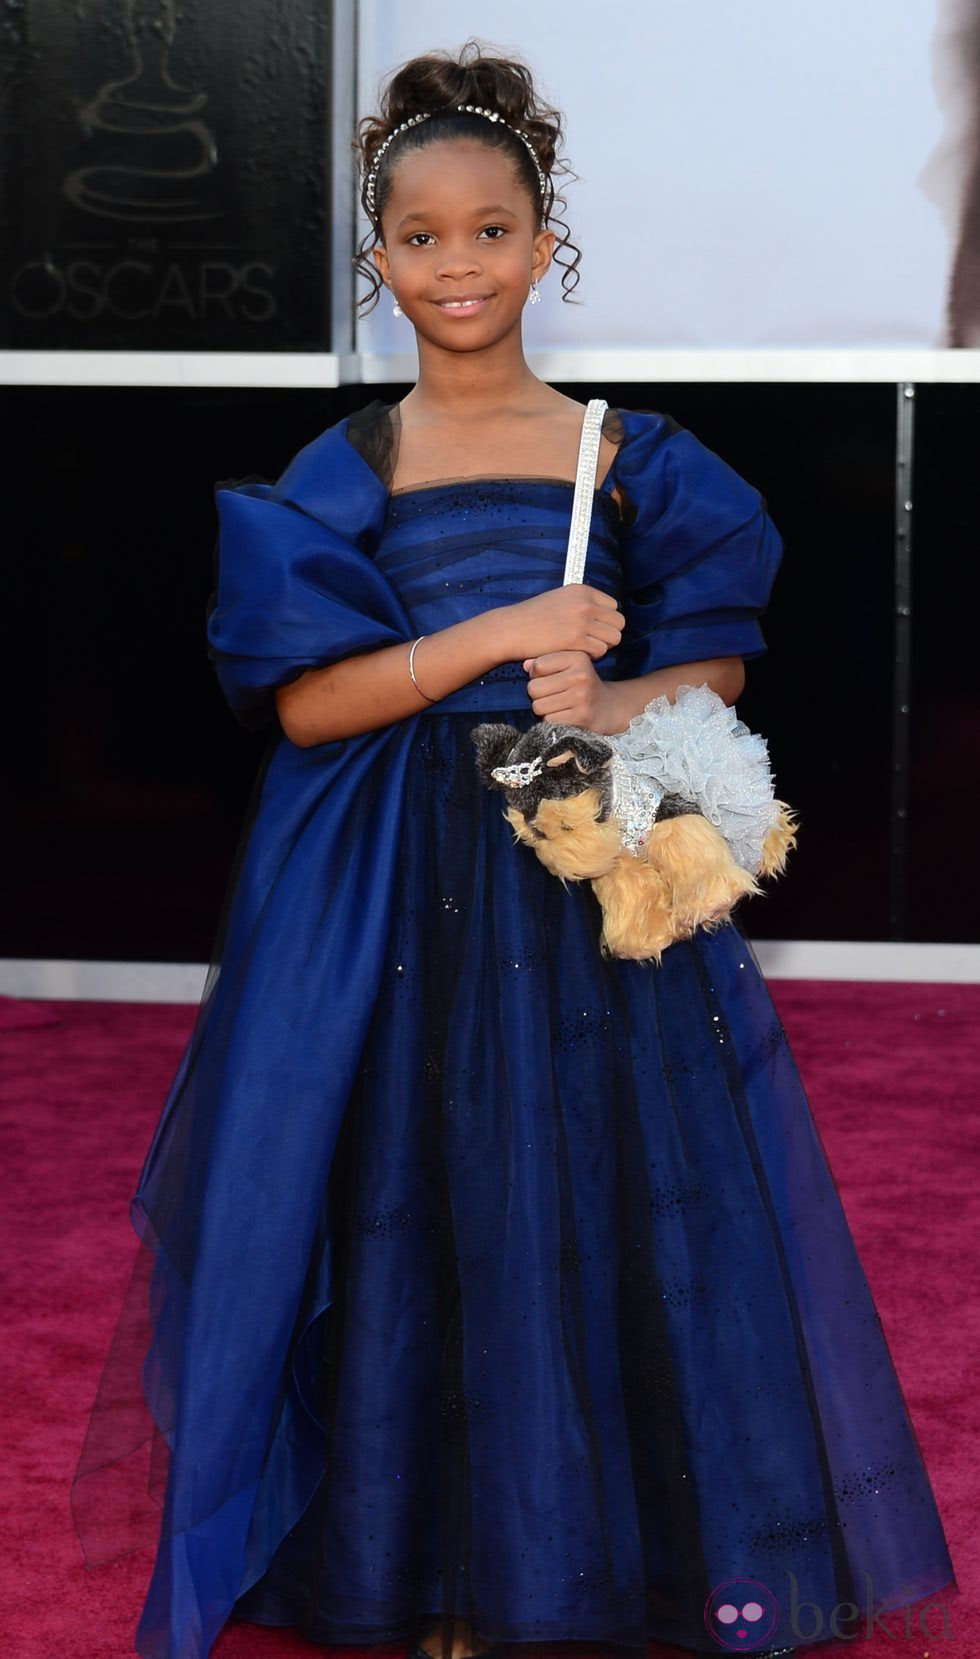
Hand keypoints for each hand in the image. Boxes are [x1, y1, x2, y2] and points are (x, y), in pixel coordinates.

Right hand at [502, 584, 624, 661]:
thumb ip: (582, 603)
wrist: (511, 629)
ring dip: (602, 646)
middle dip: (608, 634)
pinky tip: (576, 653)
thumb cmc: (533, 618)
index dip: (605, 621)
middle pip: (619, 623)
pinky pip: (600, 651)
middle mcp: (585, 603)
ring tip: (584, 648)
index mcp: (582, 591)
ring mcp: (581, 621)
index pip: (614, 607)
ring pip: (613, 638)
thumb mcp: (560, 599)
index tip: (592, 629)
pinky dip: (591, 656)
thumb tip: (604, 615)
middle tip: (591, 642)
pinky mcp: (575, 639)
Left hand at [522, 650, 625, 732]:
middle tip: (552, 695)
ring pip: (538, 706)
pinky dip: (551, 721)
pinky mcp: (581, 717)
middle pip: (534, 688)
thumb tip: (526, 666)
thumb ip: (545, 662)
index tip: (549, 678)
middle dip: (537, 694)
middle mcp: (581, 676)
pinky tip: (564, 715)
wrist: (608, 708)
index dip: (536, 675)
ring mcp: (582, 697)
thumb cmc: (581, 684)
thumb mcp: (569, 666)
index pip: (538, 666)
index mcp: (578, 658)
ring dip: (543, 709)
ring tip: (558, 705)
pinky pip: (548, 721)